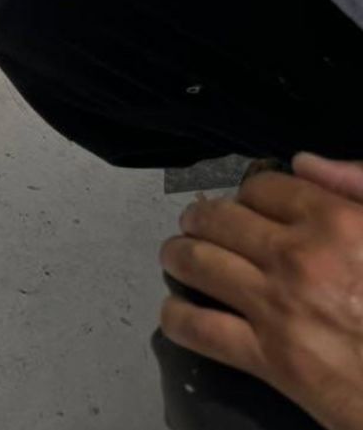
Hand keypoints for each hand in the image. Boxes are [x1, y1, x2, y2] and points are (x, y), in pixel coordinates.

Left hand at [161, 154, 362, 429]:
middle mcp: (299, 258)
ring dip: (180, 256)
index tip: (244, 204)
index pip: (262, 186)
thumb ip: (360, 188)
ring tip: (179, 258)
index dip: (247, 194)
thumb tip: (307, 164)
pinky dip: (178, 317)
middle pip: (217, 219)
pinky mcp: (270, 359)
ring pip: (196, 263)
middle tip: (198, 225)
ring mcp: (278, 307)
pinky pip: (198, 328)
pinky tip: (179, 313)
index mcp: (337, 223)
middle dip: (201, 219)